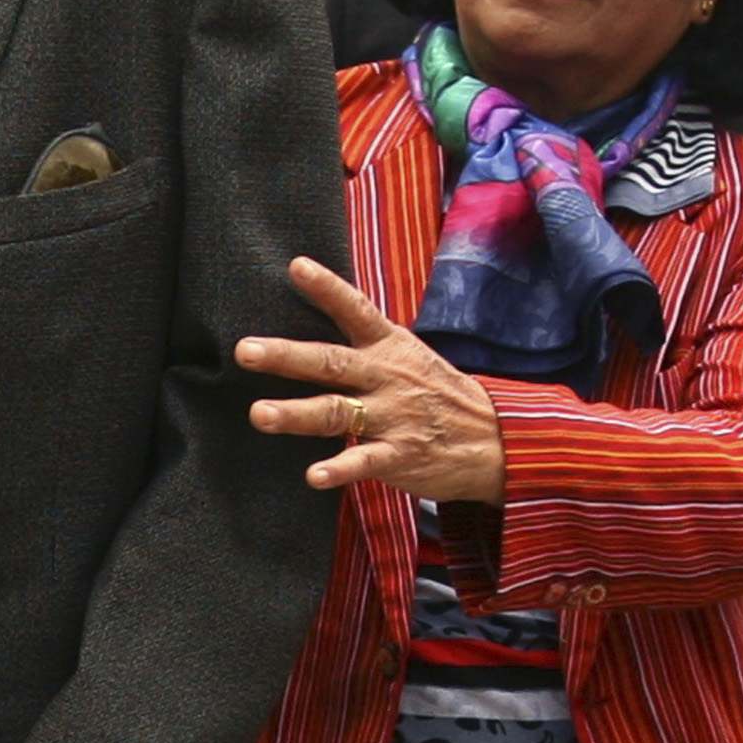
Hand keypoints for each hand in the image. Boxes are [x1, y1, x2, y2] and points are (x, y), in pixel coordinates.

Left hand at [238, 258, 506, 501]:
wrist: (496, 439)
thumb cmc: (438, 394)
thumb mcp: (407, 356)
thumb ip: (364, 342)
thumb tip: (320, 312)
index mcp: (388, 347)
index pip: (355, 310)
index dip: (327, 288)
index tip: (296, 267)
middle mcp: (386, 377)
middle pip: (330, 362)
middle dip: (286, 356)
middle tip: (245, 350)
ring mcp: (393, 416)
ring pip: (337, 412)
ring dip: (296, 413)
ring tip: (259, 414)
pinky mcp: (400, 455)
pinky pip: (364, 462)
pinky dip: (339, 469)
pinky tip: (314, 475)